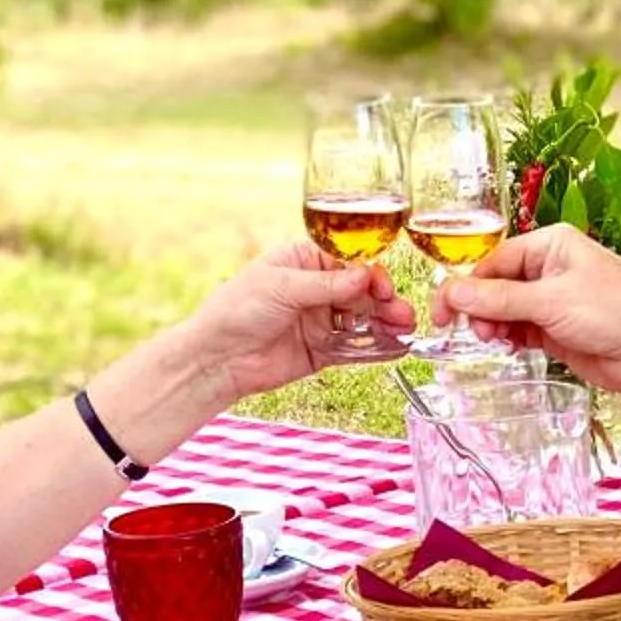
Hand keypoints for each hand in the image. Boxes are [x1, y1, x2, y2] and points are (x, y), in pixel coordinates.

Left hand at [189, 239, 413, 398]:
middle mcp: (315, 289)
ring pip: (362, 319)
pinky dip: (375, 348)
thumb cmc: (236, 310)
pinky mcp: (322, 351)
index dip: (370, 273)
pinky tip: (394, 348)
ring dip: (385, 323)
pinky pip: (354, 347)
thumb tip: (365, 274)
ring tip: (404, 330)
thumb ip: (327, 285)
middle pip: (361, 291)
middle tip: (402, 313)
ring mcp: (320, 320)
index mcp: (304, 261)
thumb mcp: (282, 287)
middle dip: (384, 301)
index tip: (384, 286)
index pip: (348, 262)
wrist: (216, 359)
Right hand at [437, 224, 620, 391]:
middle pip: (495, 287)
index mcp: (549, 245)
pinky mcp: (557, 331)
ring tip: (493, 341)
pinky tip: (506, 347)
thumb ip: (498, 300)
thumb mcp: (550, 301)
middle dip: (478, 309)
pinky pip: (520, 331)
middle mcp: (549, 269)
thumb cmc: (617, 309)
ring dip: (492, 326)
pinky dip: (508, 339)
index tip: (442, 312)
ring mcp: (553, 302)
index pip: (492, 262)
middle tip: (473, 332)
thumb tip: (452, 294)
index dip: (464, 287)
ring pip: (505, 312)